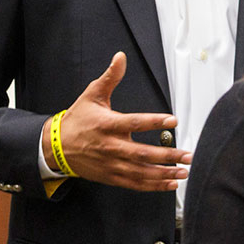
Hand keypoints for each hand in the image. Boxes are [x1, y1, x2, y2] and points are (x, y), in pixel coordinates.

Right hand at [42, 51, 189, 190]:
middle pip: (142, 153)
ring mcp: (112, 164)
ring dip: (164, 173)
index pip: (135, 123)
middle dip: (168, 156)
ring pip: (141, 172)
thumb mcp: (92, 95)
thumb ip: (110, 77)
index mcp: (108, 125)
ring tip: (183, 172)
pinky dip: (153, 185)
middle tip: (187, 155)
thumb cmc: (77, 120)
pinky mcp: (111, 177)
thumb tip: (120, 58)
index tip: (173, 121)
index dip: (155, 122)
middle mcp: (111, 146)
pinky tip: (169, 183)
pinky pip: (135, 183)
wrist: (56, 147)